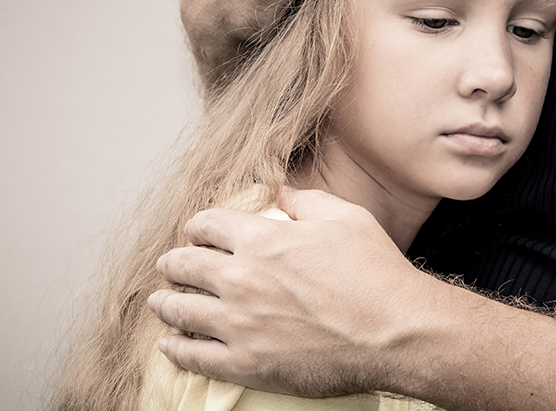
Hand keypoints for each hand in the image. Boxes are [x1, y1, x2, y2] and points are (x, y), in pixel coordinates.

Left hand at [147, 188, 422, 394]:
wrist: (395, 331)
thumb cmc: (376, 273)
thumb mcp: (346, 219)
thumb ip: (306, 201)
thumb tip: (281, 193)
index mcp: (262, 239)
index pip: (207, 225)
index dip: (198, 227)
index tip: (196, 233)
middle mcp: (241, 278)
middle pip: (185, 266)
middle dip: (173, 263)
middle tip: (169, 267)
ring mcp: (239, 324)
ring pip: (180, 310)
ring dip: (165, 304)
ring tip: (160, 303)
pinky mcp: (245, 362)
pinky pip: (194, 356)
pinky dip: (177, 349)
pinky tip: (171, 345)